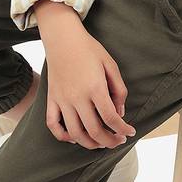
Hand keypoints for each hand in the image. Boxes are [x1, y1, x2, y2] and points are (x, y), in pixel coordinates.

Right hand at [42, 21, 136, 148]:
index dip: (123, 130)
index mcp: (95, 87)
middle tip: (118, 141)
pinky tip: (74, 137)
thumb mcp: (110, 64)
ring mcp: (62, 100)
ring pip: (75, 134)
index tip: (130, 132)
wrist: (63, 38)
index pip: (111, 118)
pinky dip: (63, 137)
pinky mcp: (52, 99)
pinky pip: (53, 125)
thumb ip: (119, 89)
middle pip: (94, 131)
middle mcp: (77, 97)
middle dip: (110, 141)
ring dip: (90, 144)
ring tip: (101, 143)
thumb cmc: (89, 49)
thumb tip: (120, 112)